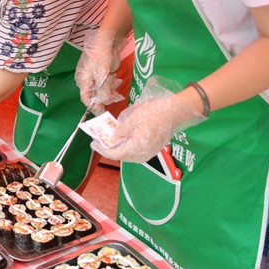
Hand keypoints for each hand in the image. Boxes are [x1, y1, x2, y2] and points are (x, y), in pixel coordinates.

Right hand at [75, 30, 124, 113]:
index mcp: (84, 80)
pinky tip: (116, 78)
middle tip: (115, 96)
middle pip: (95, 96)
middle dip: (106, 97)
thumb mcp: (103, 72)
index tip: (103, 109)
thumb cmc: (101, 55)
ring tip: (117, 82)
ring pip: (102, 91)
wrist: (107, 42)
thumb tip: (103, 100)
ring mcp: (95, 78)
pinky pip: (107, 85)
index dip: (94, 105)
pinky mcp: (102, 76)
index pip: (86, 98)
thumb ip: (103, 87)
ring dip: (111, 90)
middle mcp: (88, 81)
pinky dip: (112, 84)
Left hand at [90, 77, 205, 163]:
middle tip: (97, 141)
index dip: (103, 150)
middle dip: (108, 150)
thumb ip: (121, 130)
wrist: (175, 112)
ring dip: (116, 149)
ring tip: (106, 141)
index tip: (94, 144)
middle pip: (122, 156)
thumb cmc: (155, 112)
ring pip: (128, 156)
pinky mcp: (152, 150)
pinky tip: (120, 140)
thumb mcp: (134, 117)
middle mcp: (144, 153)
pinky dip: (125, 148)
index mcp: (138, 146)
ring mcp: (149, 153)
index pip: (117, 154)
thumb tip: (112, 139)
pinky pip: (135, 153)